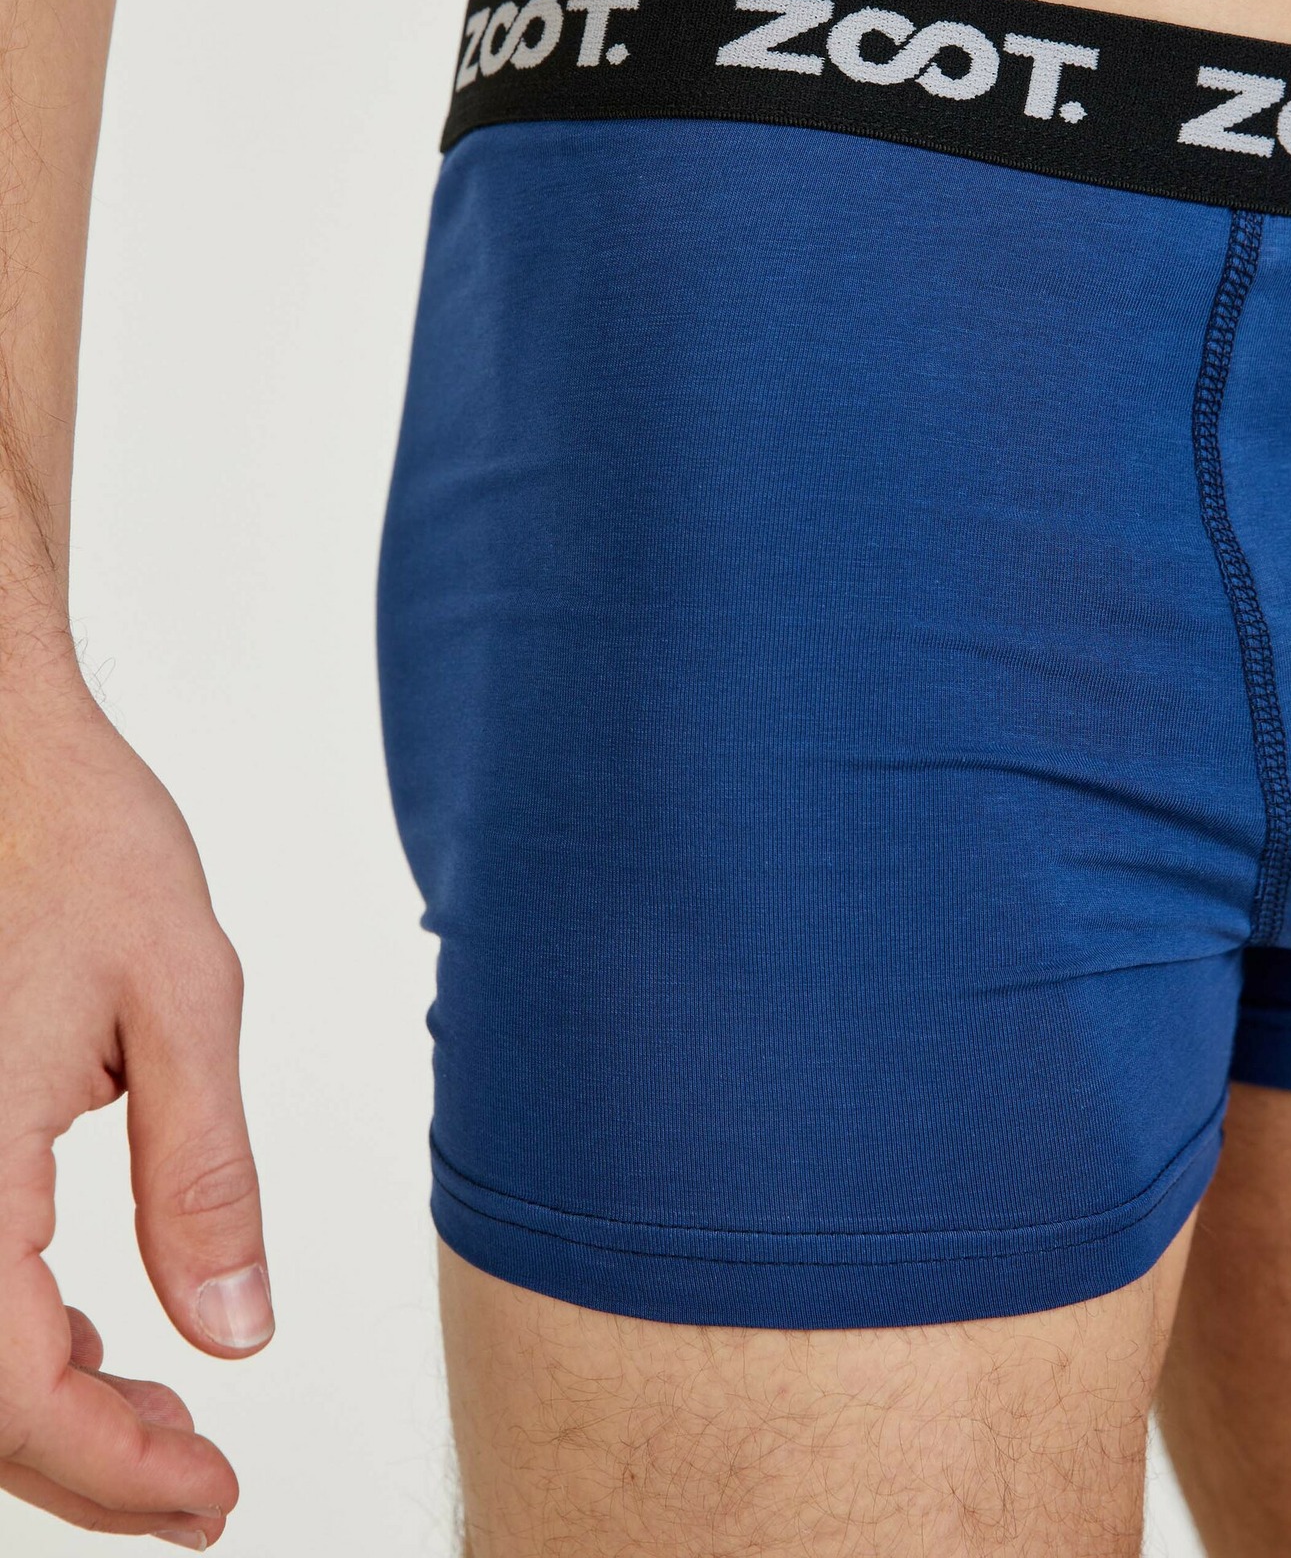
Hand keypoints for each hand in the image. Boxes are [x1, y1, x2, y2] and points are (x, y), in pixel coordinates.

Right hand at [0, 675, 271, 1547]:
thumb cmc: (73, 834)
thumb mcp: (180, 997)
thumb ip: (204, 1178)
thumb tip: (234, 1330)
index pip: (13, 1392)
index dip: (114, 1473)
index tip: (212, 1501)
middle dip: (83, 1460)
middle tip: (201, 1481)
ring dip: (40, 1408)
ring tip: (160, 1419)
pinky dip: (9, 1332)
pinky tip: (84, 1330)